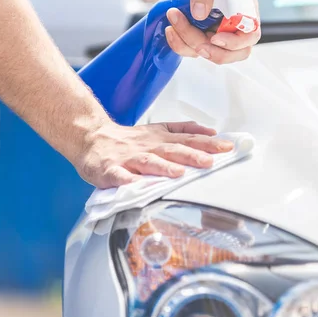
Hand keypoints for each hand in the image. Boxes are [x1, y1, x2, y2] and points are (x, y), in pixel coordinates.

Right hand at [75, 121, 233, 188]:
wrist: (90, 137)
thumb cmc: (129, 140)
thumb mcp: (159, 130)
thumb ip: (183, 131)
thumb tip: (211, 132)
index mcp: (160, 138)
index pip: (188, 139)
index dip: (208, 143)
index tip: (228, 147)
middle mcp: (147, 146)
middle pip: (172, 150)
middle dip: (192, 155)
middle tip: (210, 162)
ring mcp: (129, 158)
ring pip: (149, 162)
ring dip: (164, 167)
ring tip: (178, 174)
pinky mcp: (110, 170)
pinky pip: (119, 176)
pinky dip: (127, 181)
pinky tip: (136, 186)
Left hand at [164, 0, 260, 64]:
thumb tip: (200, 13)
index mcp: (245, 9)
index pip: (250, 34)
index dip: (235, 42)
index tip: (215, 38)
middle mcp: (235, 26)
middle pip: (233, 53)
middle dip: (211, 51)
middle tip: (194, 42)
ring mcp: (219, 34)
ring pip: (211, 54)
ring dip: (189, 44)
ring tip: (174, 20)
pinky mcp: (203, 39)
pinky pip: (193, 51)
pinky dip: (180, 44)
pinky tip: (171, 30)